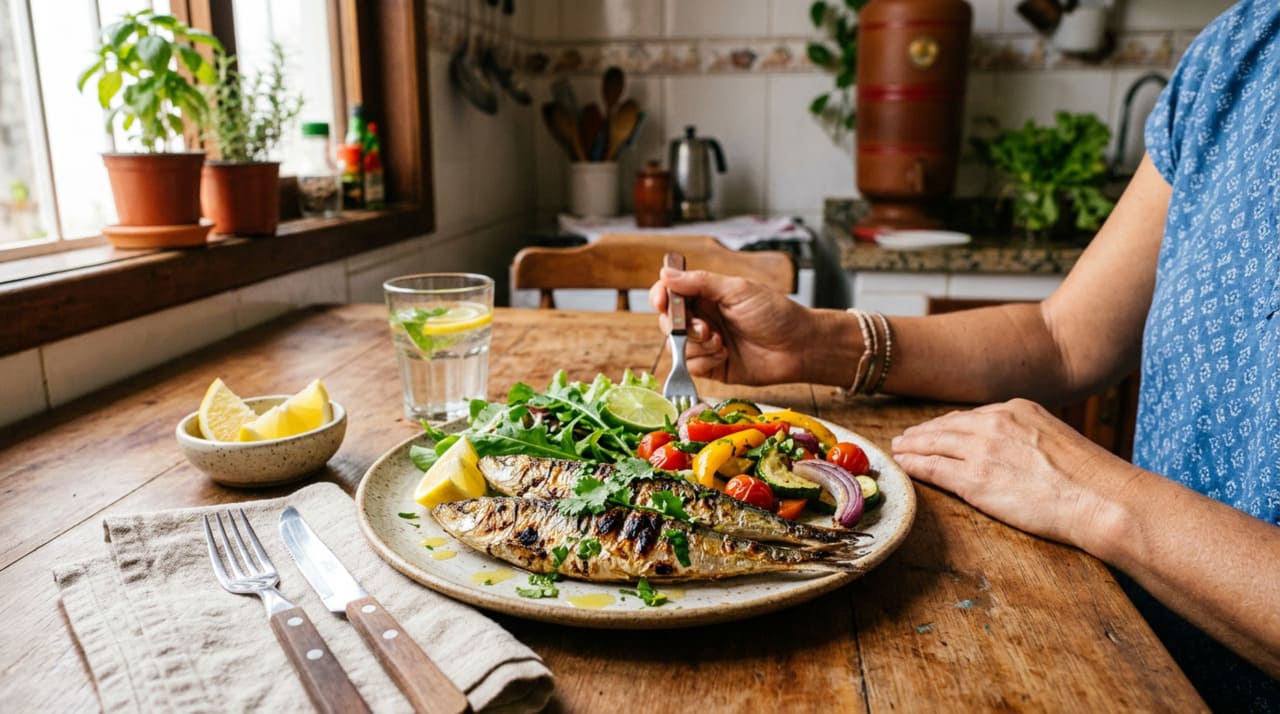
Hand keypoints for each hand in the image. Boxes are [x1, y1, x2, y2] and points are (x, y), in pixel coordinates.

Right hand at [649, 267, 845, 385]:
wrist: (798, 347)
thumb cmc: (775, 314)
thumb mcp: (737, 290)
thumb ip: (700, 283)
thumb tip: (666, 274)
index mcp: (708, 295)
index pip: (672, 293)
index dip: (661, 296)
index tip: (661, 301)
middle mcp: (704, 318)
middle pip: (669, 321)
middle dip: (681, 326)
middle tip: (704, 327)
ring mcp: (707, 343)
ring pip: (677, 346)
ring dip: (697, 344)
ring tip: (721, 341)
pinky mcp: (712, 366)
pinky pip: (691, 365)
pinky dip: (705, 361)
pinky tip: (725, 354)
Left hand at [890, 398, 1139, 550]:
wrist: (1101, 498)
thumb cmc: (1090, 478)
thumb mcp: (1055, 438)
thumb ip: (1027, 436)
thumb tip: (1014, 449)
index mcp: (1017, 409)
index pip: (971, 416)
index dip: (947, 425)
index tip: (934, 430)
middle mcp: (995, 423)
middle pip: (946, 426)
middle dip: (923, 432)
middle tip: (905, 438)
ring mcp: (982, 450)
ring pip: (934, 443)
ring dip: (911, 446)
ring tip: (899, 450)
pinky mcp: (975, 480)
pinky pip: (933, 468)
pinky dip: (914, 465)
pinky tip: (904, 466)